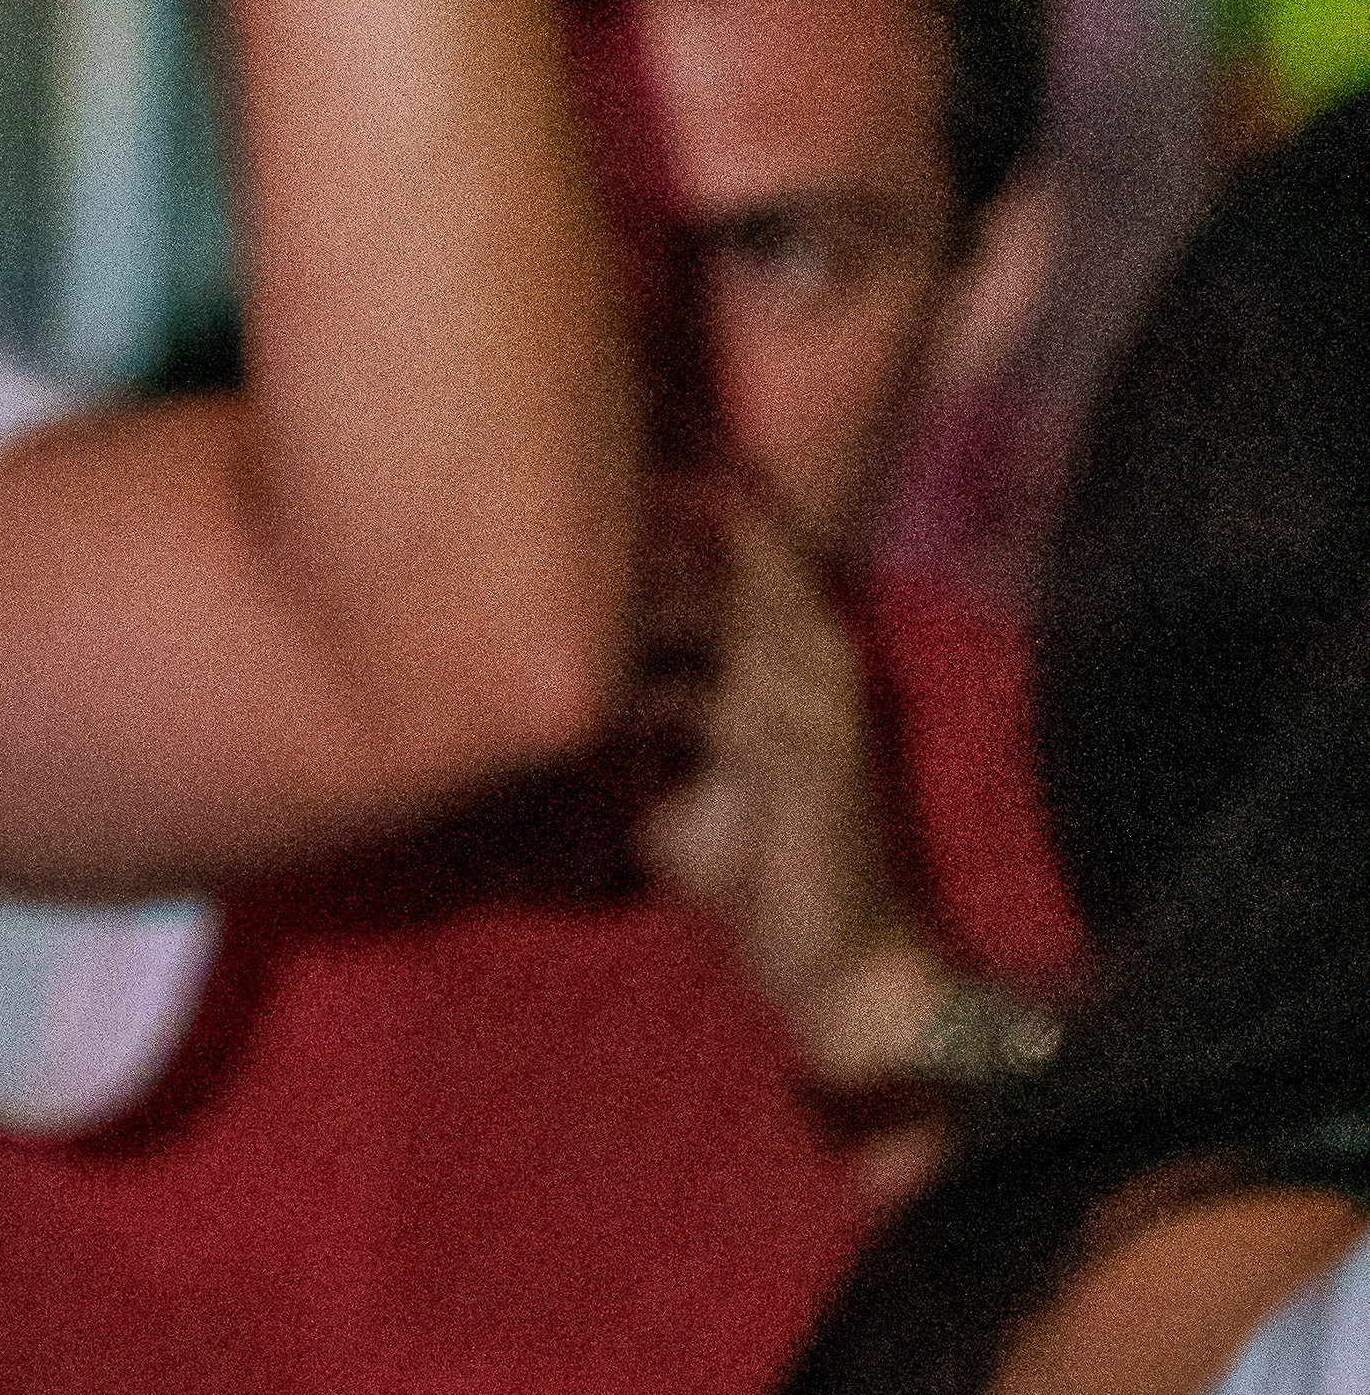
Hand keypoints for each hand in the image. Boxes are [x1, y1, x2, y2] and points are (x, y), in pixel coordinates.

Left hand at [629, 486, 921, 1080]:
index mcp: (796, 644)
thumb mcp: (675, 787)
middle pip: (743, 544)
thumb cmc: (752, 872)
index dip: (689, 482)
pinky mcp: (812, 760)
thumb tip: (556, 709)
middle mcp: (819, 652)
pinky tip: (608, 677)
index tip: (619, 430)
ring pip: (731, 612)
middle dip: (673, 496)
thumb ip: (632, 732)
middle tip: (594, 439)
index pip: (745, 536)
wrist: (838, 964)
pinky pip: (725, 702)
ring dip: (655, 583)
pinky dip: (662, 686)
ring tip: (584, 540)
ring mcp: (821, 701)